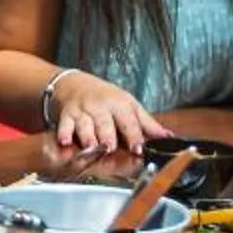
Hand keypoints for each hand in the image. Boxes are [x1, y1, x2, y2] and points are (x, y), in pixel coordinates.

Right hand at [46, 72, 168, 154]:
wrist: (74, 84)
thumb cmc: (106, 98)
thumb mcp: (129, 105)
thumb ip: (147, 124)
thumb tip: (169, 137)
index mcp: (120, 104)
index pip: (129, 121)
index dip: (134, 135)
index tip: (138, 148)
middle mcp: (101, 107)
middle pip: (105, 124)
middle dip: (108, 136)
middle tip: (111, 147)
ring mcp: (83, 111)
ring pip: (86, 126)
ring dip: (88, 137)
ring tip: (92, 146)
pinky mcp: (66, 116)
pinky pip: (64, 126)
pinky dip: (64, 133)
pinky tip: (65, 141)